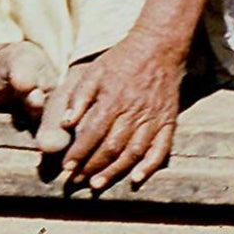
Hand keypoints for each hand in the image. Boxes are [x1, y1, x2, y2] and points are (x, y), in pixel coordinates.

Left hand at [44, 33, 186, 190]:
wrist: (158, 49)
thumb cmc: (120, 60)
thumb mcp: (93, 72)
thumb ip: (79, 98)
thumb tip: (65, 124)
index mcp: (112, 101)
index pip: (92, 133)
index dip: (79, 152)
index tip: (67, 167)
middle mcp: (133, 113)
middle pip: (111, 147)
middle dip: (92, 167)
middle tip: (78, 182)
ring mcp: (153, 120)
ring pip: (133, 153)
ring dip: (115, 171)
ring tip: (98, 184)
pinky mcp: (168, 123)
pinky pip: (161, 149)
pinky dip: (150, 167)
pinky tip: (136, 179)